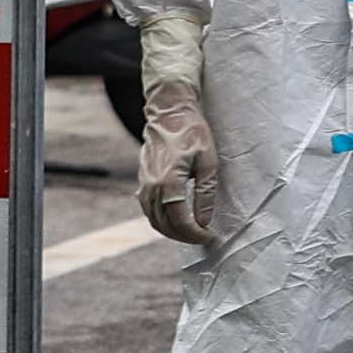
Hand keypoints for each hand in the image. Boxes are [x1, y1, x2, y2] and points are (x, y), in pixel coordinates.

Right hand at [138, 78, 220, 250]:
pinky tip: (177, 220)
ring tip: (193, 232)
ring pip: (154, 220)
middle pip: (165, 225)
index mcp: (168, 182)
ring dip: (172, 231)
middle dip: (185, 236)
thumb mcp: (208, 162)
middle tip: (204, 237)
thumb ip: (205, 193)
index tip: (210, 237)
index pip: (180, 221)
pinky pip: (149, 210)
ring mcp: (143, 185)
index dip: (195, 234)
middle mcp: (151, 187)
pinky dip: (162, 220)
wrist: (169, 114)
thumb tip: (204, 220)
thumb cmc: (192, 134)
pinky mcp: (142, 182)